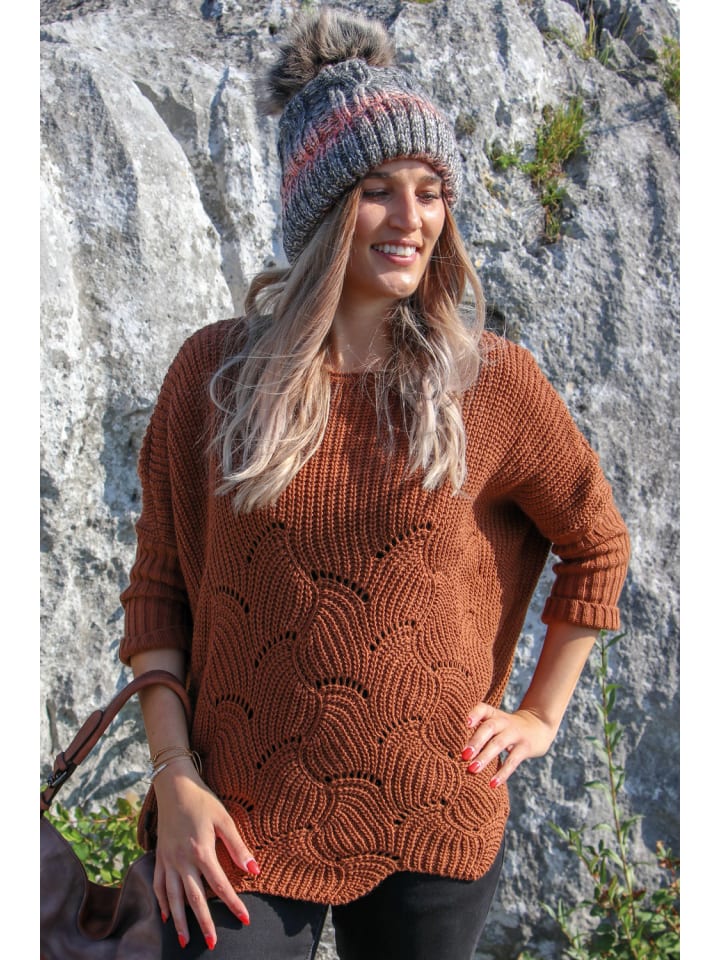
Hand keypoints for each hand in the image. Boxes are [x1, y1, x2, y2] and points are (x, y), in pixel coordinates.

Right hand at [152, 763, 258, 949]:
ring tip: (185, 941)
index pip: (220, 885)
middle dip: (204, 923)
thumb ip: (237, 847)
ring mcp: (168, 860)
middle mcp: (182, 860)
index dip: (233, 904)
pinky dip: (161, 902)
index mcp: (201, 851)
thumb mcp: (224, 819)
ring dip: (180, 920)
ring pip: (172, 897)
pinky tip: (167, 915)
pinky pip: (158, 884)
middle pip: (194, 898)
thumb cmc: (202, 800)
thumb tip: (254, 870)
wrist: (174, 785)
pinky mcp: (159, 856)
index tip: (245, 920)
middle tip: (213, 944)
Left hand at [460, 703, 557, 788]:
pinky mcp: (525, 748)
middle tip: (463, 755)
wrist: (538, 726)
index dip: (474, 714)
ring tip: (472, 770)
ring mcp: (515, 734)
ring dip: (485, 757)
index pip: (483, 708)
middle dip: (476, 741)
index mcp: (493, 714)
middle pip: (489, 728)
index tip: (465, 723)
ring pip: (499, 743)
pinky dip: (502, 773)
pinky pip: (513, 761)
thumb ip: (477, 730)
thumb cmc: (505, 728)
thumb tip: (450, 748)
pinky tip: (492, 784)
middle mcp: (503, 721)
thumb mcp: (494, 722)